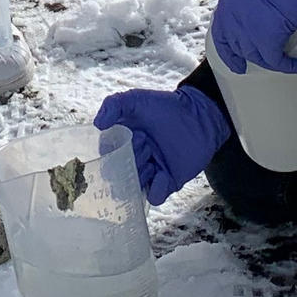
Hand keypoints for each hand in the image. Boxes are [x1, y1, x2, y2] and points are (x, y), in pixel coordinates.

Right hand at [95, 85, 230, 203]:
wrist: (199, 115)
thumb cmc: (166, 106)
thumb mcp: (136, 100)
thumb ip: (114, 105)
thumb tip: (97, 124)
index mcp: (122, 142)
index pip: (106, 156)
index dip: (113, 151)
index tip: (130, 137)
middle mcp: (133, 159)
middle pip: (117, 174)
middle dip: (127, 163)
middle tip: (145, 146)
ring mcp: (150, 172)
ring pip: (133, 187)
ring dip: (139, 176)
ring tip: (152, 160)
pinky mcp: (167, 182)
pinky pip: (155, 196)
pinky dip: (155, 190)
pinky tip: (162, 175)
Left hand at [210, 0, 296, 75]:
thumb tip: (262, 8)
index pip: (221, 29)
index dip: (227, 47)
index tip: (234, 59)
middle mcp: (233, 13)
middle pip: (234, 45)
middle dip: (243, 57)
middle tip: (252, 67)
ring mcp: (248, 26)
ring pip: (253, 54)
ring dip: (268, 61)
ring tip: (284, 62)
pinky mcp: (267, 36)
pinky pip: (274, 60)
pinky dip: (286, 65)